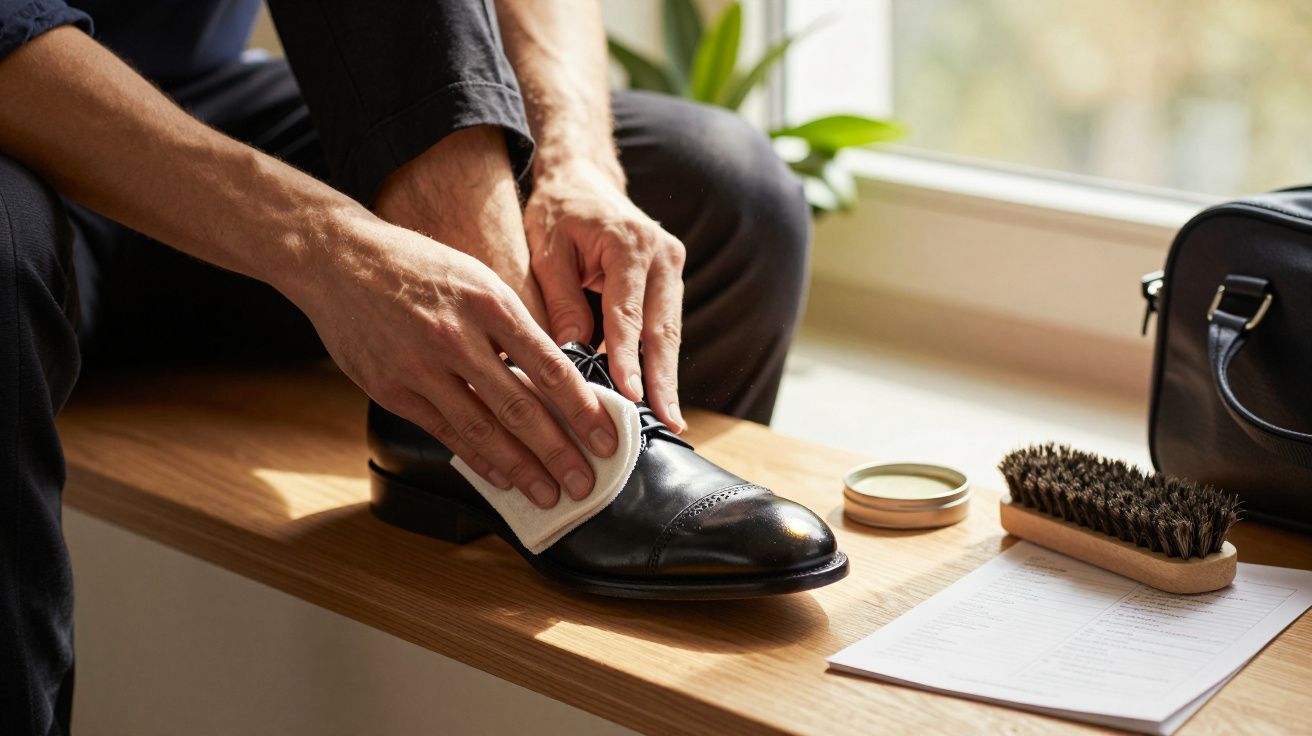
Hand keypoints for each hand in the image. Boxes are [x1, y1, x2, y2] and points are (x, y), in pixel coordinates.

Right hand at [288, 216, 618, 507]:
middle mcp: (458, 336)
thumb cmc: (419, 267)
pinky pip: (444, 433)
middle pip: (521, 407)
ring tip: (548, 492)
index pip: (551, 367)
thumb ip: (514, 326)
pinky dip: (477, 459)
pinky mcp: (393, 389)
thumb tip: (555, 379)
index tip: (607, 439)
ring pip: (483, 429)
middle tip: (585, 482)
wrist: (340, 260)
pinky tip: (501, 476)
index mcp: (490, 302)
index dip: (583, 410)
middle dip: (559, 452)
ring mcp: (421, 367)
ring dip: (522, 468)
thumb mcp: (477, 279)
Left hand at [524, 160, 687, 430]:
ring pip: (670, 332)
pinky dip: (660, 360)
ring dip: (667, 377)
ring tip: (667, 419)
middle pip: (663, 329)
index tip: (628, 396)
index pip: (628, 314)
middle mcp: (662, 254)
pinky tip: (658, 394)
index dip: (627, 359)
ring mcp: (673, 266)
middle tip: (666, 423)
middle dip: (663, 380)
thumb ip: (561, 303)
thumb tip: (571, 357)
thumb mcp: (548, 253)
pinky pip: (665, 326)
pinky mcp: (671, 279)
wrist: (583, 179)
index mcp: (630, 244)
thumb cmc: (559, 213)